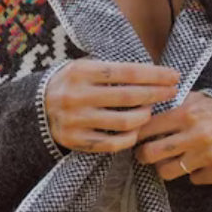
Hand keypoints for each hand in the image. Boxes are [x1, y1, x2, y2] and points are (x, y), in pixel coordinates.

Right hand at [45, 59, 179, 153]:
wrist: (37, 107)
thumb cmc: (72, 84)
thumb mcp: (85, 68)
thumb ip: (113, 70)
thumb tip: (154, 73)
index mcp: (81, 72)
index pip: (127, 72)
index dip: (154, 75)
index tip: (174, 76)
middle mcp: (77, 95)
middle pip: (128, 96)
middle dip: (156, 94)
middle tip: (173, 92)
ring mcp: (76, 120)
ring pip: (123, 122)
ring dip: (144, 117)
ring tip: (150, 112)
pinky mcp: (76, 141)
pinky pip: (111, 143)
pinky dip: (129, 138)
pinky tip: (136, 131)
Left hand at [133, 93, 211, 183]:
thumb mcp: (197, 99)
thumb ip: (173, 102)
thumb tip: (143, 106)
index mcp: (187, 114)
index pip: (148, 127)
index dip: (137, 134)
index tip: (135, 136)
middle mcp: (197, 135)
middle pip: (151, 154)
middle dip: (143, 155)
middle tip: (145, 154)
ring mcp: (208, 156)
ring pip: (167, 171)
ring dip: (166, 167)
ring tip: (170, 160)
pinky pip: (193, 179)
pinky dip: (195, 173)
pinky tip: (201, 163)